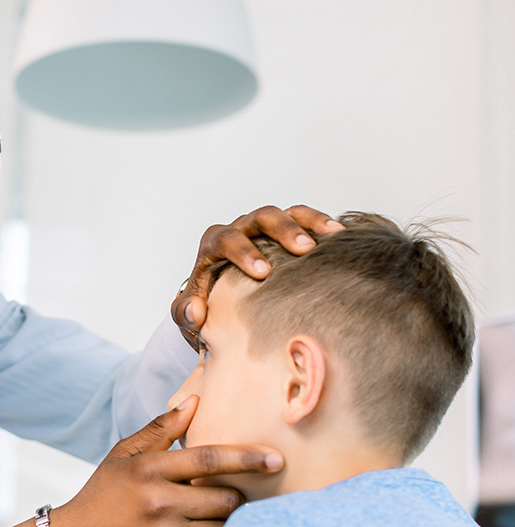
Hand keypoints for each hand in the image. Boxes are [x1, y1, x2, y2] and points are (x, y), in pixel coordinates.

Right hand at [48, 396, 282, 526]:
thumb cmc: (101, 497)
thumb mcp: (123, 457)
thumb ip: (160, 429)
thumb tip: (195, 401)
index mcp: (148, 470)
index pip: (208, 459)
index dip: (247, 457)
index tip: (276, 458)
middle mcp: (159, 504)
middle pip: (226, 497)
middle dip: (235, 495)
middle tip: (228, 494)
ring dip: (230, 522)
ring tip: (220, 516)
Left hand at [171, 205, 342, 341]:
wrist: (221, 298)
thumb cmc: (207, 303)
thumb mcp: (189, 312)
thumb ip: (185, 313)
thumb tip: (195, 313)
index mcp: (215, 244)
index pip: (226, 240)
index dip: (244, 253)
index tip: (262, 272)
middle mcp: (241, 229)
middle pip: (261, 218)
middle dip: (282, 231)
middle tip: (303, 250)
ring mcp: (266, 228)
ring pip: (287, 212)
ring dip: (308, 222)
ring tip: (331, 236)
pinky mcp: (289, 231)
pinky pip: (306, 219)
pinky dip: (321, 224)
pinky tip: (341, 236)